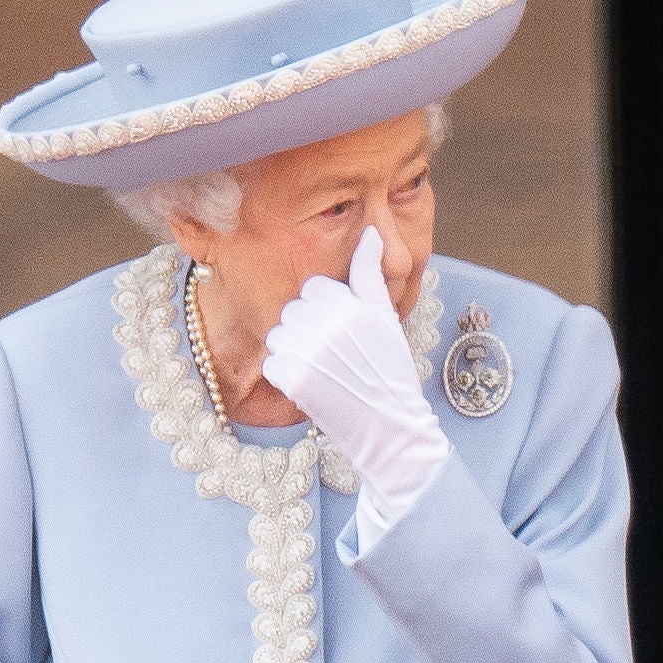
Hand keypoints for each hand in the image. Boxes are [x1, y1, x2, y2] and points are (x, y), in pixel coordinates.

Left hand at [262, 227, 449, 529]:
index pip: (314, 288)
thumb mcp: (386, 318)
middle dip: (308, 330)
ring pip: (279, 334)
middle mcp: (332, 324)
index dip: (326, 311)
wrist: (390, 429)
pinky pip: (272, 362)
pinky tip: (312, 387)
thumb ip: (371, 274)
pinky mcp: (294, 379)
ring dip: (294, 352)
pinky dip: (285, 376)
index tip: (343, 335)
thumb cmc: (389, 372)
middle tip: (335, 357)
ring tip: (324, 372)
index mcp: (354, 305)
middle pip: (294, 309)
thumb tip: (371, 232)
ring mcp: (311, 352)